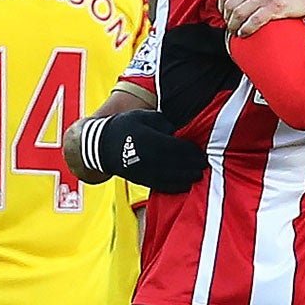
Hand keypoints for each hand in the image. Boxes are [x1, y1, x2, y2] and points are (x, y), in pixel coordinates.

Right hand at [75, 108, 208, 193]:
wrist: (100, 146)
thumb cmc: (125, 127)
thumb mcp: (144, 117)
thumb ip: (163, 122)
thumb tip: (177, 131)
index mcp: (151, 140)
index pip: (178, 148)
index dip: (192, 152)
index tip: (201, 152)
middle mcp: (150, 158)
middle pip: (178, 164)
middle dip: (193, 165)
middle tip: (204, 164)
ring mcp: (146, 171)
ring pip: (172, 177)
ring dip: (188, 177)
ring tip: (198, 175)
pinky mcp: (142, 180)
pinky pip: (162, 186)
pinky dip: (176, 187)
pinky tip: (186, 185)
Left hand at [219, 0, 304, 36]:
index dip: (221, 5)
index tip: (223, 12)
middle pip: (230, 5)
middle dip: (227, 18)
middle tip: (229, 23)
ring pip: (239, 14)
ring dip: (234, 25)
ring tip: (235, 30)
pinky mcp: (273, 8)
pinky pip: (253, 22)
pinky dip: (246, 30)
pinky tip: (244, 33)